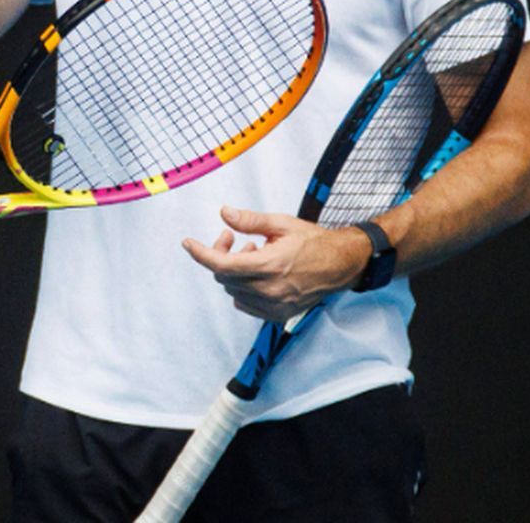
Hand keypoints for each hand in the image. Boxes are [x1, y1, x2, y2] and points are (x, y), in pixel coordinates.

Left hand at [181, 206, 368, 322]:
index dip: (201, 254)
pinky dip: (242, 288)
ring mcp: (275, 305)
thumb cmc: (314, 242)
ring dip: (234, 272)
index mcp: (270, 266)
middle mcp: (271, 290)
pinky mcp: (278, 314)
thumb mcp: (282, 223)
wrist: (341, 265)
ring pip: (233, 291)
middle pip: (224, 277)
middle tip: (232, 238)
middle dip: (221, 255)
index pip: (222, 265)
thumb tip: (224, 214)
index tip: (188, 243)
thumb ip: (250, 220)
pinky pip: (245, 304)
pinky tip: (257, 273)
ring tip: (253, 253)